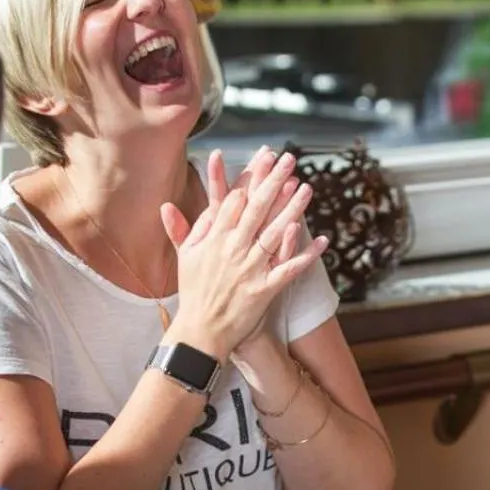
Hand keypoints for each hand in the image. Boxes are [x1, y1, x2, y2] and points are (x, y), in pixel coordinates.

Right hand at [159, 148, 327, 358]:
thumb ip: (180, 230)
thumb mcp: (184, 258)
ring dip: (292, 209)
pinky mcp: (264, 289)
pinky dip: (306, 255)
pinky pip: (290, 269)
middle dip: (273, 182)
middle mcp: (233, 249)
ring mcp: (250, 268)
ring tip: (307, 188)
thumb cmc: (193, 293)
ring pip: (274, 233)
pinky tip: (322, 240)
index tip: (264, 157)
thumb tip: (166, 206)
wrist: (201, 332)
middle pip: (256, 209)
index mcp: (215, 239)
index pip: (235, 200)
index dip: (251, 177)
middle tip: (288, 160)